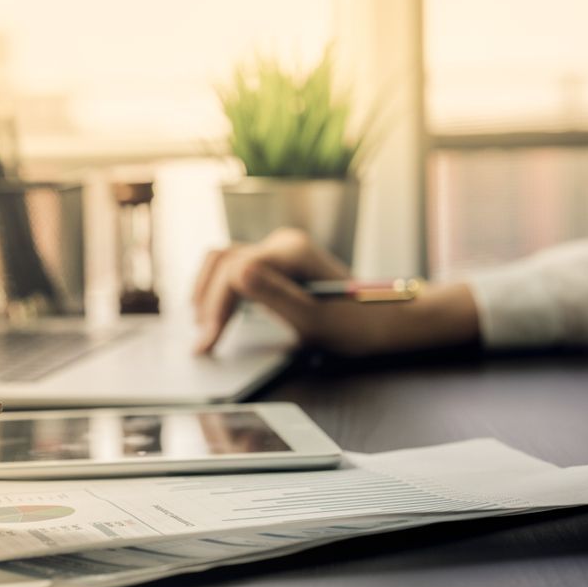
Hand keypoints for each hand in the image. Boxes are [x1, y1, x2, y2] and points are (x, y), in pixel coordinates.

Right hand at [191, 228, 480, 355]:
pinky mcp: (276, 263)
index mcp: (292, 251)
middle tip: (202, 343)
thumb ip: (276, 296)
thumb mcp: (316, 320)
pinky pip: (234, 267)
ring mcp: (278, 250)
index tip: (208, 343)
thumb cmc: (357, 325)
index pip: (235, 271)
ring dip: (207, 291)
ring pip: (223, 260)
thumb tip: (237, 274)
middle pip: (223, 261)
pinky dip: (218, 289)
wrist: (385, 321)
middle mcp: (281, 243)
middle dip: (207, 301)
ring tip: (202, 327)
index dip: (216, 307)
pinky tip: (213, 313)